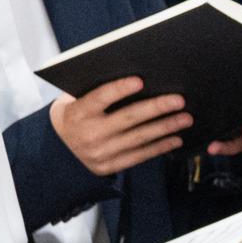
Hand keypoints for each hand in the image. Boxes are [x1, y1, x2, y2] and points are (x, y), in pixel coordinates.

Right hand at [49, 75, 190, 175]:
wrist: (56, 152)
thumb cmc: (73, 116)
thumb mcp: (73, 101)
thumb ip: (95, 90)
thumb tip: (134, 75)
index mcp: (77, 113)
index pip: (99, 98)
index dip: (119, 89)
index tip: (141, 80)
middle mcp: (89, 134)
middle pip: (128, 118)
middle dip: (156, 108)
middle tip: (179, 100)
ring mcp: (100, 153)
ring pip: (139, 138)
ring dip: (166, 127)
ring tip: (186, 118)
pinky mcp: (110, 167)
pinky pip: (140, 156)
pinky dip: (160, 147)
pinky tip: (176, 138)